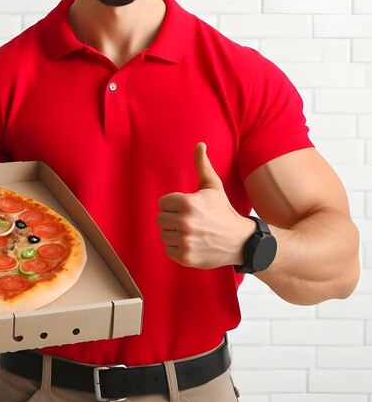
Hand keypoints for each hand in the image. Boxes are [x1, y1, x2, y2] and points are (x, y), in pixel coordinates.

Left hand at [156, 142, 255, 268]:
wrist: (241, 241)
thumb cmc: (223, 211)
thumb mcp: (213, 187)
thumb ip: (202, 165)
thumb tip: (200, 144)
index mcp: (187, 203)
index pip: (162, 203)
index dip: (174, 205)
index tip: (188, 208)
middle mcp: (185, 222)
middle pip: (161, 219)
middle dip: (173, 219)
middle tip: (191, 221)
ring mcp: (185, 241)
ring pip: (163, 235)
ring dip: (175, 234)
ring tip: (192, 232)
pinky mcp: (185, 257)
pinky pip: (168, 250)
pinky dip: (177, 249)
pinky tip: (192, 244)